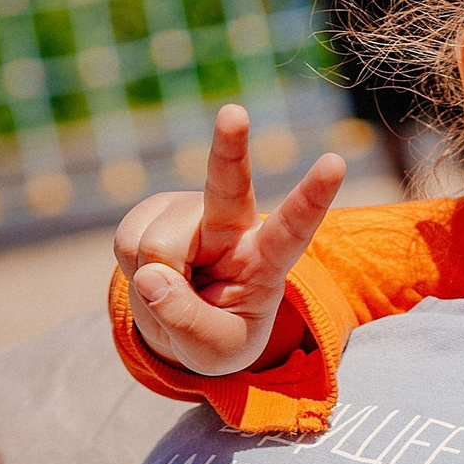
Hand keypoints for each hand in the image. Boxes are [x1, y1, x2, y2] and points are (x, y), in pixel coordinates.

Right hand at [114, 104, 345, 376]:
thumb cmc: (219, 333)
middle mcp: (234, 225)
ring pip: (157, 246)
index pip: (294, 227)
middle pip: (228, 185)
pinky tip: (156, 271)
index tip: (335, 162)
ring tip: (176, 289)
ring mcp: (192, 212)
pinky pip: (128, 243)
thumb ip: (187, 323)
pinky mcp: (155, 211)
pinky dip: (132, 269)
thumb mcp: (214, 351)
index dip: (312, 196)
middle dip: (228, 146)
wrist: (188, 322)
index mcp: (269, 257)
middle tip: (234, 112)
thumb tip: (151, 278)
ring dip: (153, 278)